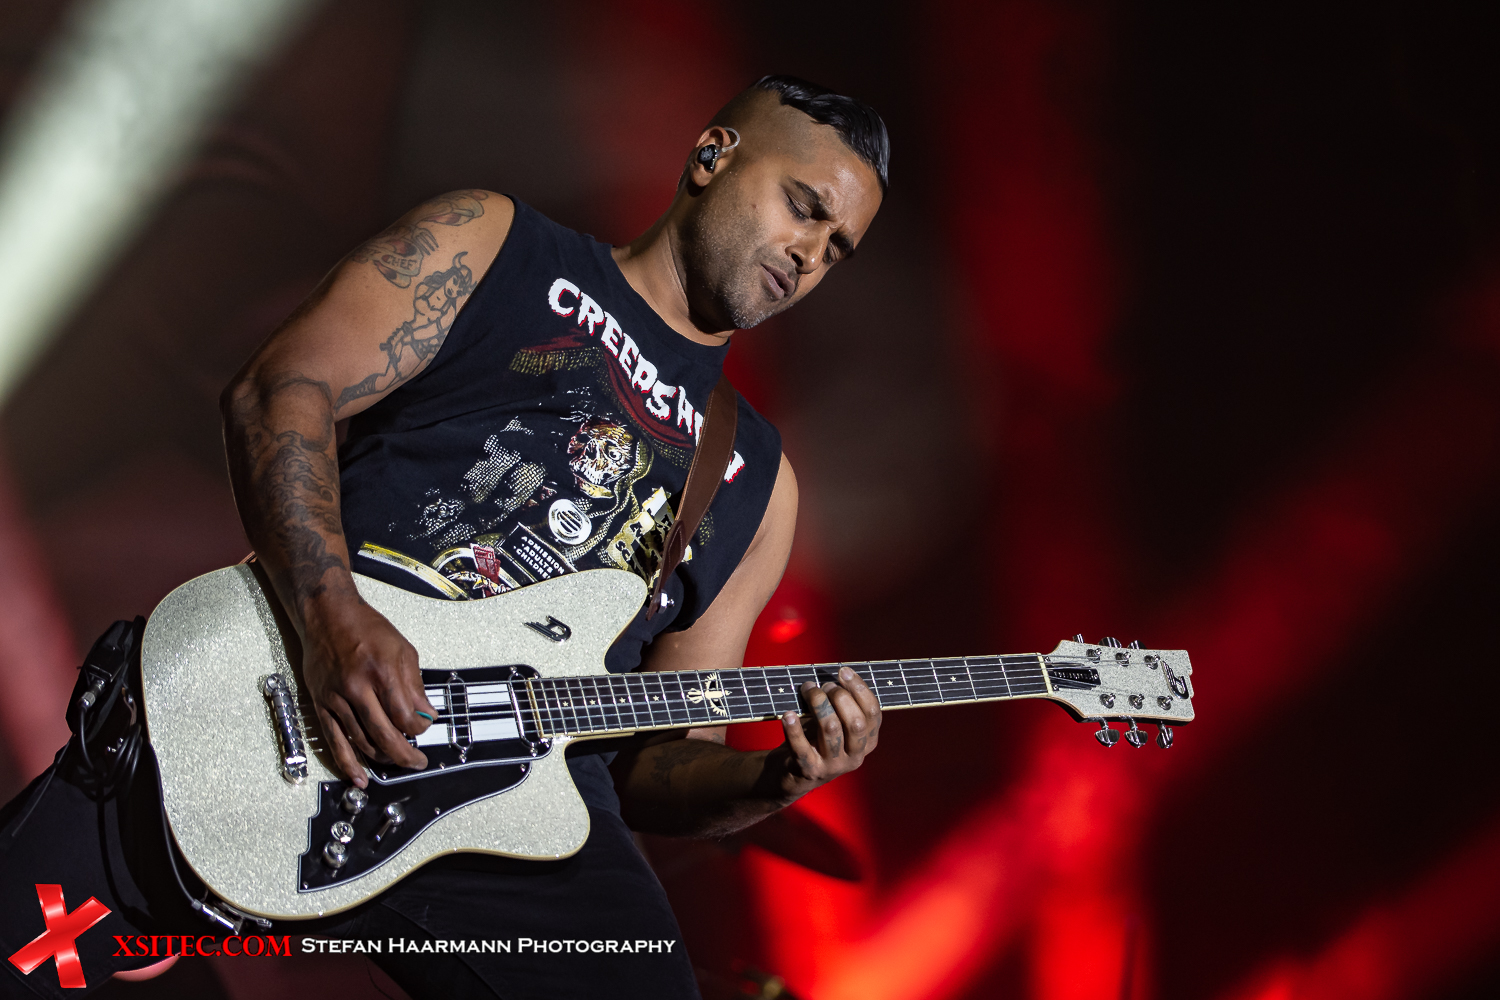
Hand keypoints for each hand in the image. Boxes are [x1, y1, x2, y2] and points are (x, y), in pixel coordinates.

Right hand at [300, 594, 435, 786]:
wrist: (327, 616)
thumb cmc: (366, 628)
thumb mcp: (403, 649)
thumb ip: (415, 686)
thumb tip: (427, 715)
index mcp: (382, 672)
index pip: (405, 716)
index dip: (418, 729)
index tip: (423, 729)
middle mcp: (358, 688)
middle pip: (384, 735)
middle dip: (404, 755)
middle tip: (416, 762)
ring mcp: (337, 698)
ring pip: (361, 741)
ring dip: (381, 758)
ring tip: (395, 762)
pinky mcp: (321, 705)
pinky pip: (334, 741)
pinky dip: (347, 763)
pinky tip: (358, 776)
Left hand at [773, 667, 881, 800]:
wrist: (792, 775)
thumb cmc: (816, 740)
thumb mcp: (836, 724)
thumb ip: (841, 705)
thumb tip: (837, 675)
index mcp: (868, 742)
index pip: (873, 713)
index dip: (860, 688)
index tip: (843, 671)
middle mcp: (855, 757)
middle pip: (855, 722)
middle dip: (839, 696)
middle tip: (823, 686)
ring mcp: (833, 766)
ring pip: (830, 729)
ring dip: (818, 703)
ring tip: (807, 690)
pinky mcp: (810, 771)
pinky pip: (802, 747)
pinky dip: (794, 728)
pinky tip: (788, 714)